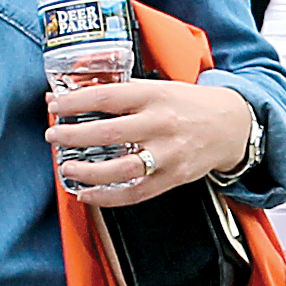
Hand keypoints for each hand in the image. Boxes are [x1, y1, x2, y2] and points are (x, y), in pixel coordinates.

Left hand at [47, 76, 256, 206]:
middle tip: (53, 136)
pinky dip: (107, 197)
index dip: (74, 103)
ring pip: (120, 168)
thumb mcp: (158, 88)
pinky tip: (88, 193)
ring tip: (67, 168)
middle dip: (73, 136)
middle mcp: (160, 124)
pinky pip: (135, 193)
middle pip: (107, 133)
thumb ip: (123, 93)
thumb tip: (76, 96)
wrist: (231, 125)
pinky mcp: (173, 177)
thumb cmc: (189, 105)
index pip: (105, 97)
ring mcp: (168, 153)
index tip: (54, 106)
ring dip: (87, 171)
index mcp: (153, 96)